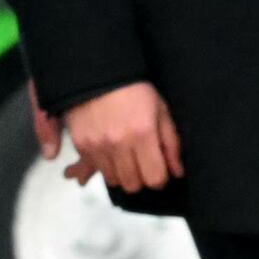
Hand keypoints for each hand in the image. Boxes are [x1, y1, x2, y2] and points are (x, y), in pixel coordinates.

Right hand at [59, 80, 180, 193]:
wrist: (98, 73)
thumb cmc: (134, 90)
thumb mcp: (160, 110)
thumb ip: (171, 143)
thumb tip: (178, 172)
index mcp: (143, 133)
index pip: (154, 179)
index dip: (160, 177)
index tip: (159, 168)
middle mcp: (119, 143)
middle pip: (133, 185)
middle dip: (141, 177)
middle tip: (142, 162)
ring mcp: (98, 146)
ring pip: (113, 181)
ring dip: (122, 173)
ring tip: (125, 155)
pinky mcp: (81, 145)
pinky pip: (96, 169)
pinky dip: (105, 165)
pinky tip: (109, 149)